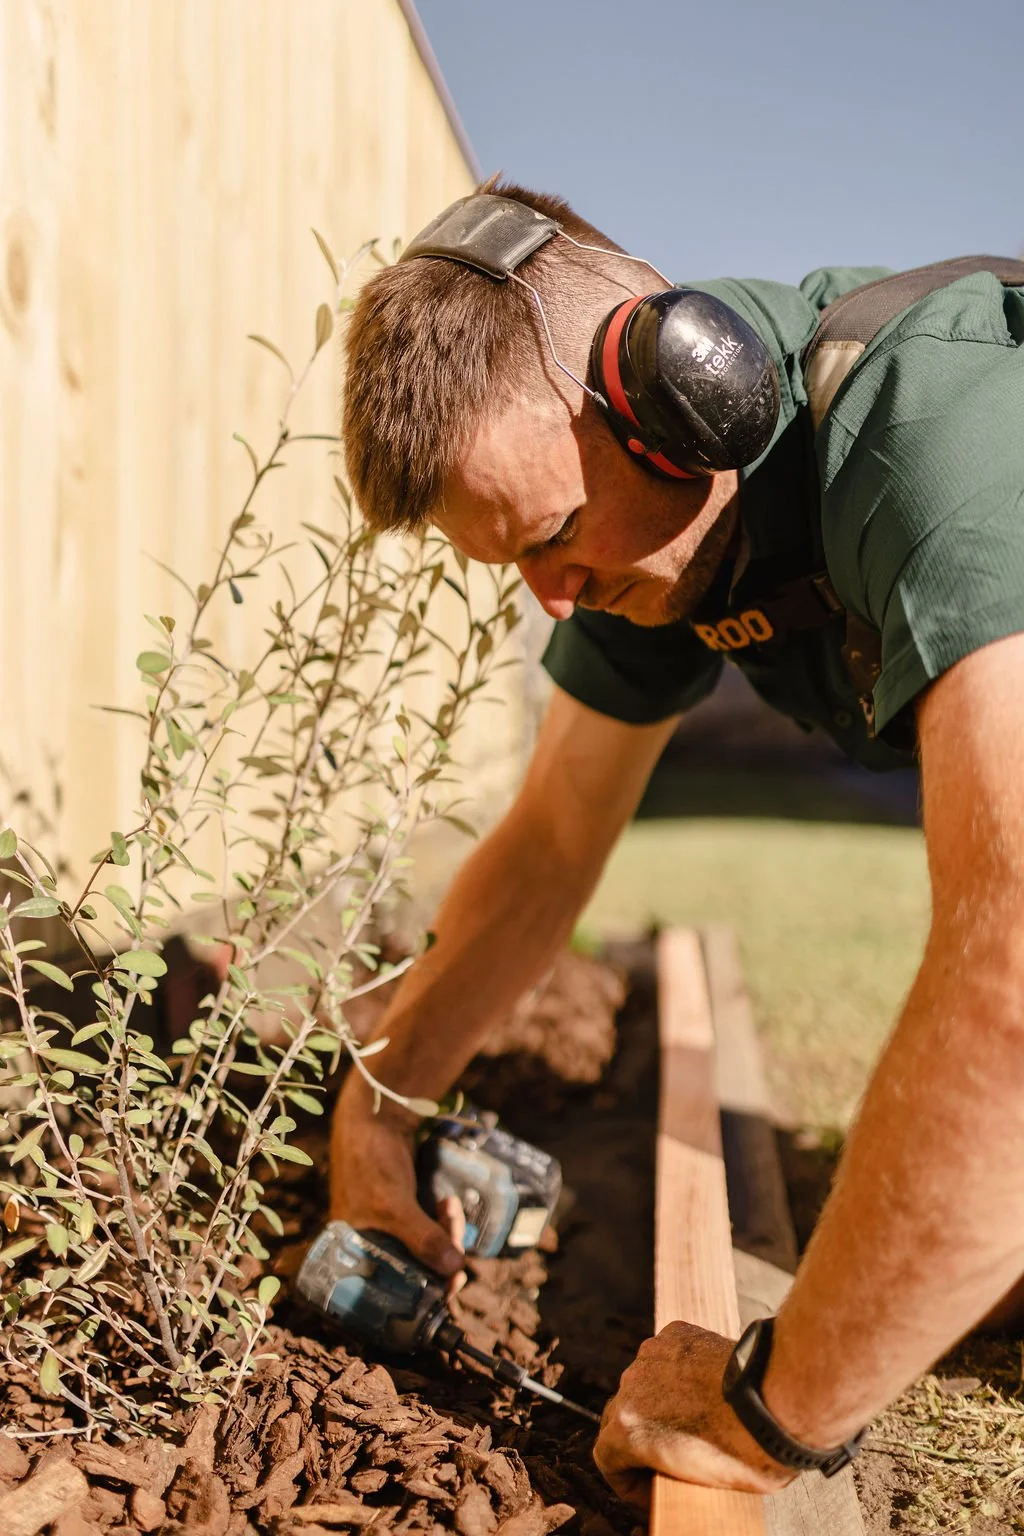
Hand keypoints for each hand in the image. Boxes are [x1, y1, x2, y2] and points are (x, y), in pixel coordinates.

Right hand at [329, 1072, 465, 1283]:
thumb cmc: (371, 1160)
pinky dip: (441, 1219)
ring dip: (446, 1233)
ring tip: (451, 1210)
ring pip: (423, 1246)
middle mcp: (368, 1242)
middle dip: (441, 1257)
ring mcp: (386, 1223)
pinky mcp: (402, 1206)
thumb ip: (422, 1237)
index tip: (452, 1284)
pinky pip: (427, 1225)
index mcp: (353, 1252)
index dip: (422, 1292)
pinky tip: (448, 1204)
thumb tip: (454, 1268)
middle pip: (412, 1268)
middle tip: (459, 1242)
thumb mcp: (395, 1205)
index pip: (388, 1289)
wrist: (376, 1114)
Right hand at [593, 1321, 794, 1509]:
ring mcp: (652, 1354)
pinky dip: (674, 1373)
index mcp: (627, 1428)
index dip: (627, 1481)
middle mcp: (631, 1386)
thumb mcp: (692, 1483)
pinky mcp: (676, 1333)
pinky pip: (664, 1357)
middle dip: (639, 1440)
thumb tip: (666, 1471)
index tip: (649, 1488)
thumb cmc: (744, 1452)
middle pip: (619, 1416)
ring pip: (642, 1384)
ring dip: (657, 1403)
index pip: (606, 1457)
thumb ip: (662, 1468)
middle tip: (666, 1458)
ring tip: (690, 1419)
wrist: (777, 1401)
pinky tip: (700, 1388)